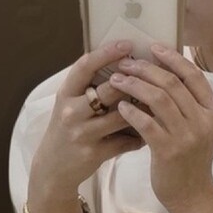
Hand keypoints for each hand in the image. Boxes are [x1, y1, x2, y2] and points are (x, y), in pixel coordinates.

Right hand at [30, 40, 145, 197]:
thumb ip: (90, 86)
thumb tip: (125, 64)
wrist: (53, 168)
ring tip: (159, 104)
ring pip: (121, 116)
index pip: (85, 66)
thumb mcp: (71, 104)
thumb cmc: (68, 129)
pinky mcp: (93, 153)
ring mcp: (82, 133)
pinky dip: (139, 137)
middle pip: (108, 90)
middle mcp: (71, 112)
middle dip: (133, 83)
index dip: (107, 53)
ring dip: (143, 110)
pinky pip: (125, 141)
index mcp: (65, 93)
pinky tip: (148, 133)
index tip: (128, 45)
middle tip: (153, 75)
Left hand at [107, 44, 212, 212]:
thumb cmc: (191, 161)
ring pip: (158, 99)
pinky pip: (147, 123)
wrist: (192, 196)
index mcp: (212, 112)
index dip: (173, 58)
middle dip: (146, 69)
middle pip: (173, 83)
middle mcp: (203, 121)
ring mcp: (187, 136)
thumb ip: (189, 105)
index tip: (154, 48)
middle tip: (126, 63)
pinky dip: (132, 111)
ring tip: (117, 80)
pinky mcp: (168, 150)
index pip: (194, 75)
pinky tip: (120, 106)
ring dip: (134, 85)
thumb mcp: (200, 130)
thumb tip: (165, 75)